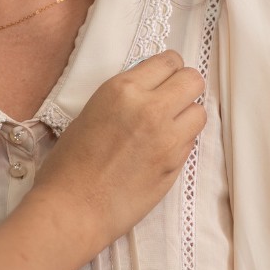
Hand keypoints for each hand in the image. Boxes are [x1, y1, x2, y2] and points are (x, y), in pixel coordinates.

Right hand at [32, 50, 205, 251]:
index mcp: (123, 89)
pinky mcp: (176, 165)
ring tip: (168, 126)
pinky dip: (182, 141)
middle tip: (171, 98)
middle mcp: (150, 108)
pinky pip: (191, 141)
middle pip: (192, 80)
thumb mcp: (92, 111)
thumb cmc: (69, 163)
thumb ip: (125, 97)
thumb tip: (149, 89)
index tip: (163, 78)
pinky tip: (161, 149)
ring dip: (187, 115)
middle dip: (185, 87)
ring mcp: (167, 138)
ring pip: (200, 111)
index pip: (168, 61)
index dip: (168, 69)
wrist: (73, 208)